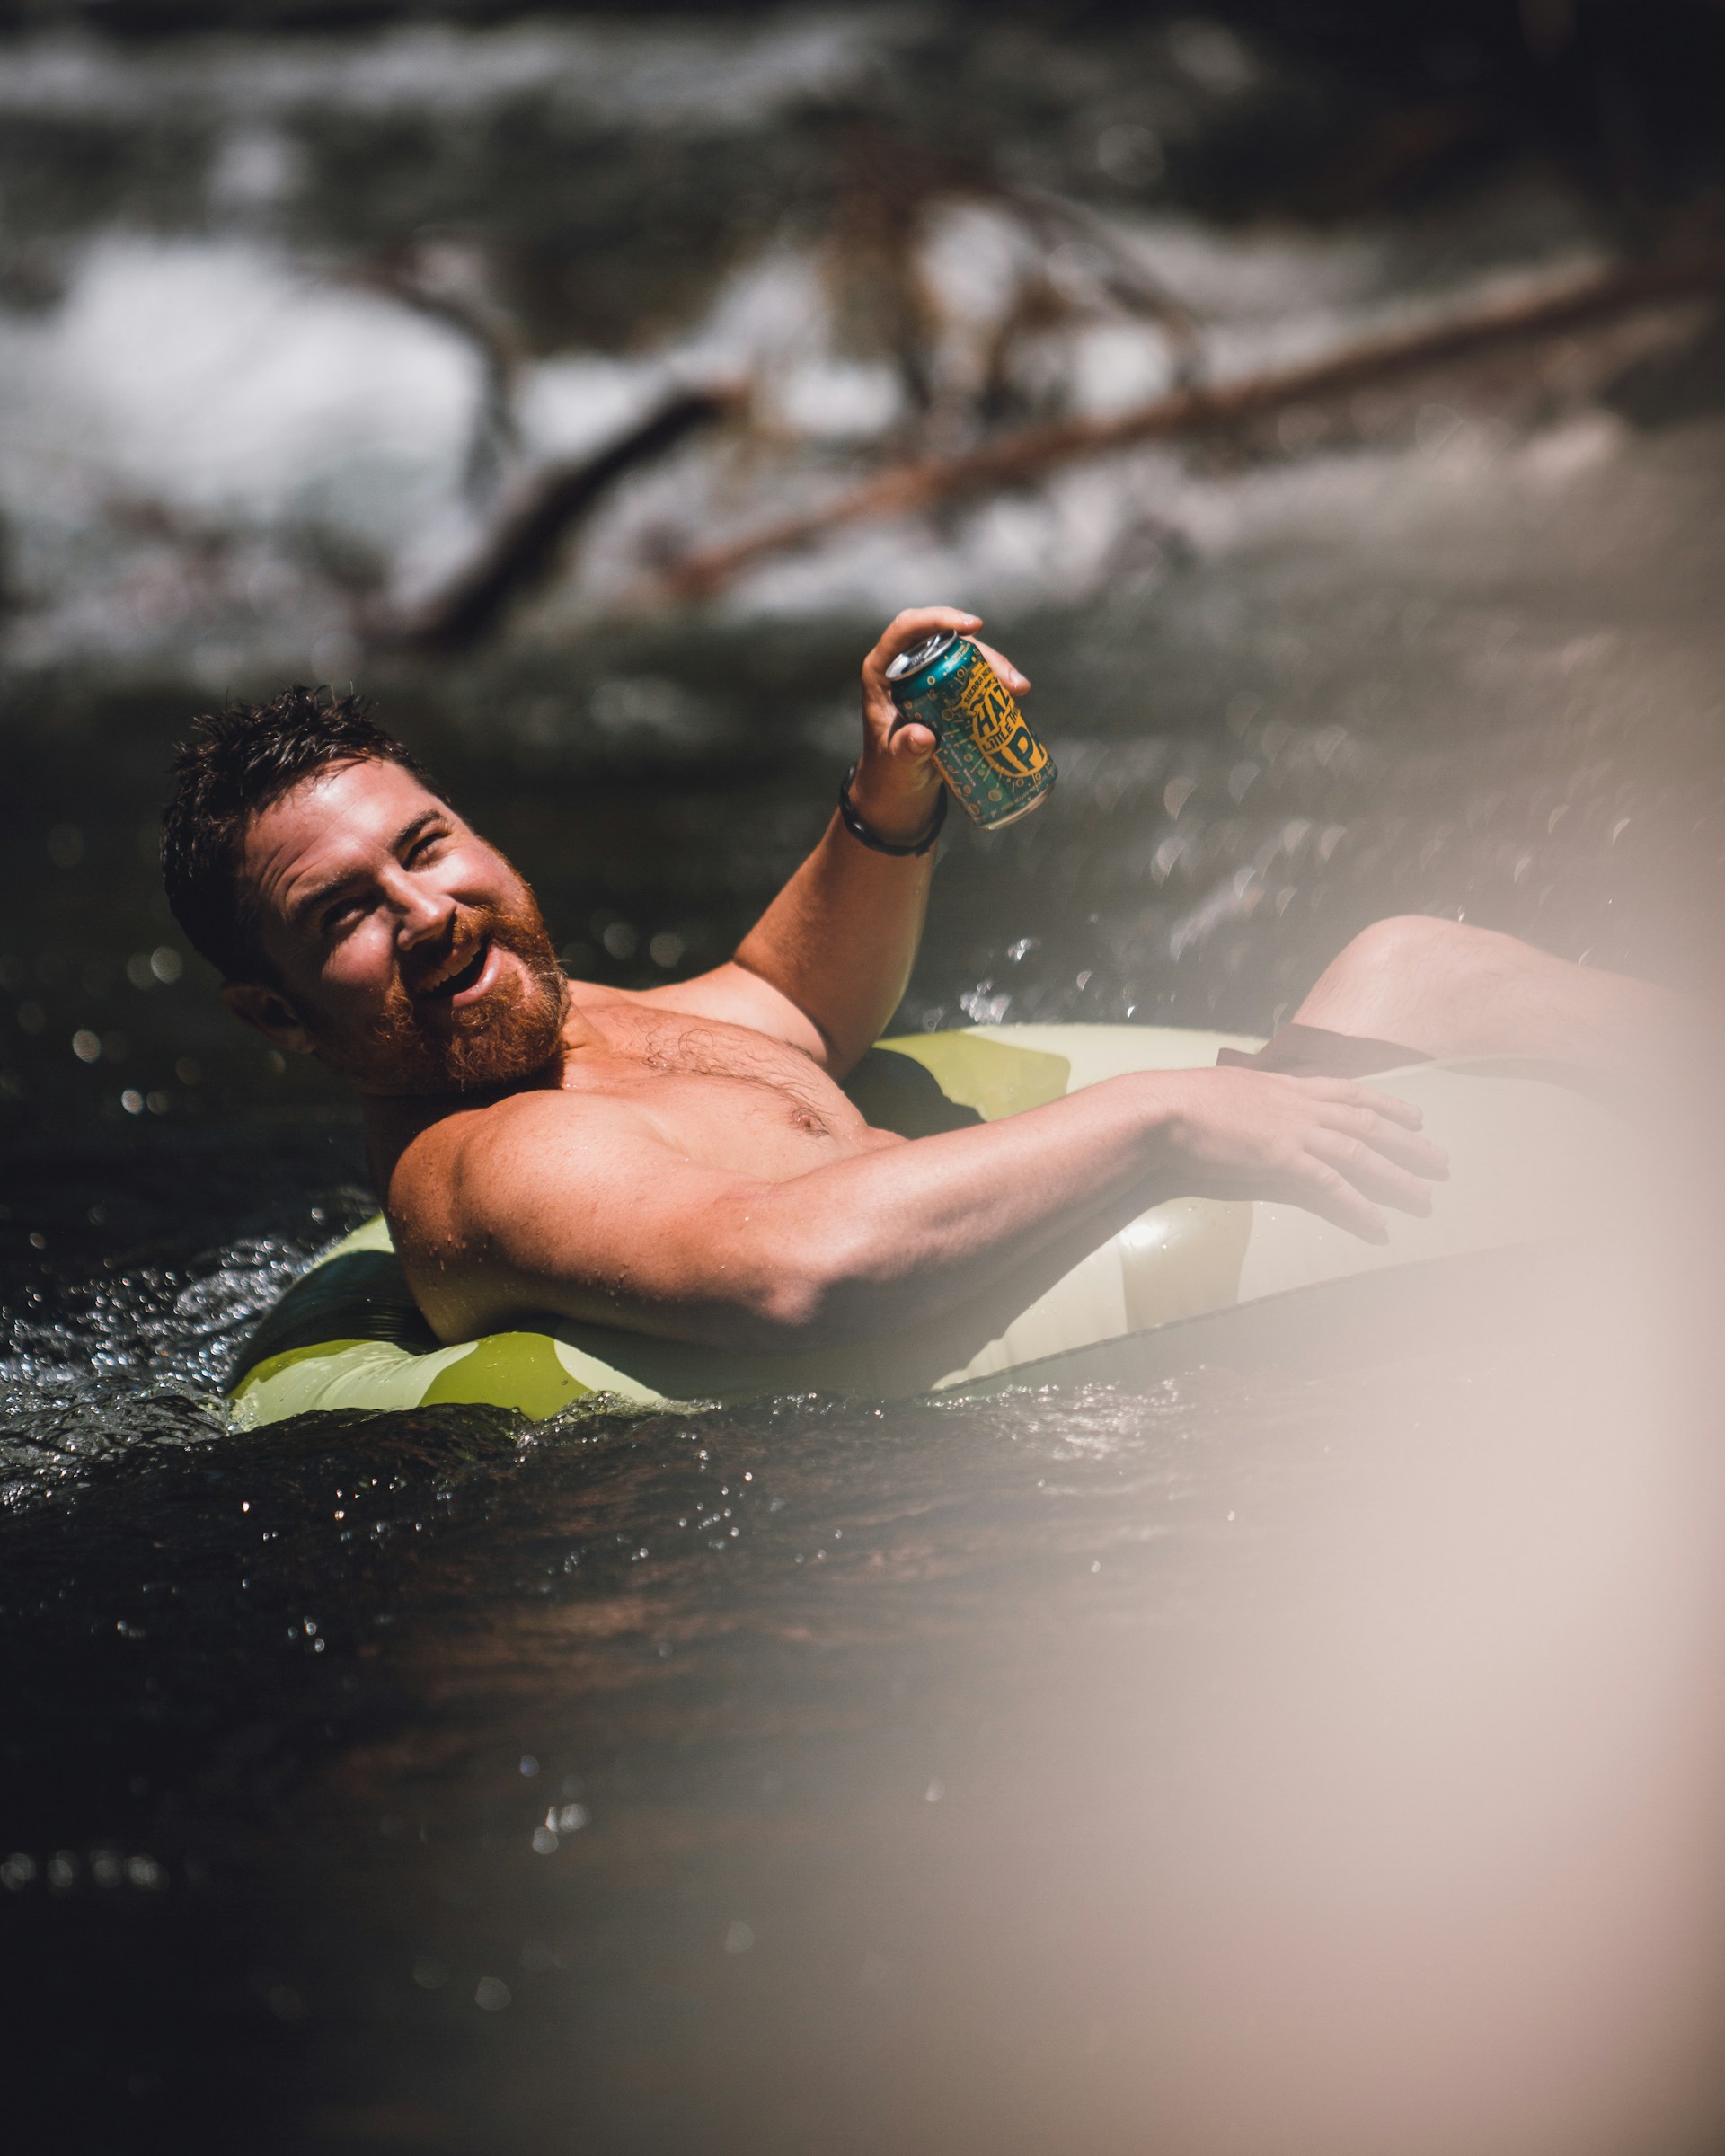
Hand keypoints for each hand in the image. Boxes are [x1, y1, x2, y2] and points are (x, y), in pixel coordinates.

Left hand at [853, 605, 1030, 843]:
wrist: (899, 787)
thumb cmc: (889, 774)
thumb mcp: (896, 764)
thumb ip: (904, 752)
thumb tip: (923, 737)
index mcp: (881, 672)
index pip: (906, 629)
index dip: (938, 619)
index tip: (973, 627)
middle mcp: (904, 666)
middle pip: (945, 640)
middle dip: (982, 653)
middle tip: (1009, 680)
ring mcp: (926, 677)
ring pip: (964, 655)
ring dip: (995, 666)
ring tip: (1018, 691)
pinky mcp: (946, 691)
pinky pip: (972, 675)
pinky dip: (994, 682)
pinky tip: (1014, 695)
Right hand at [1150, 1067, 1448, 1242]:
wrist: (1166, 1109)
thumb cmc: (1186, 1101)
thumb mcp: (1230, 1090)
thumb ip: (1256, 1100)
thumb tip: (1260, 1108)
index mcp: (1289, 1087)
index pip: (1351, 1093)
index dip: (1388, 1105)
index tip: (1416, 1117)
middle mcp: (1301, 1105)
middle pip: (1368, 1123)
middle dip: (1409, 1144)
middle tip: (1442, 1162)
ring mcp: (1295, 1131)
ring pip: (1360, 1154)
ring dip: (1397, 1178)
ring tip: (1425, 1198)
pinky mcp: (1283, 1158)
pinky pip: (1331, 1186)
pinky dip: (1359, 1206)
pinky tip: (1378, 1224)